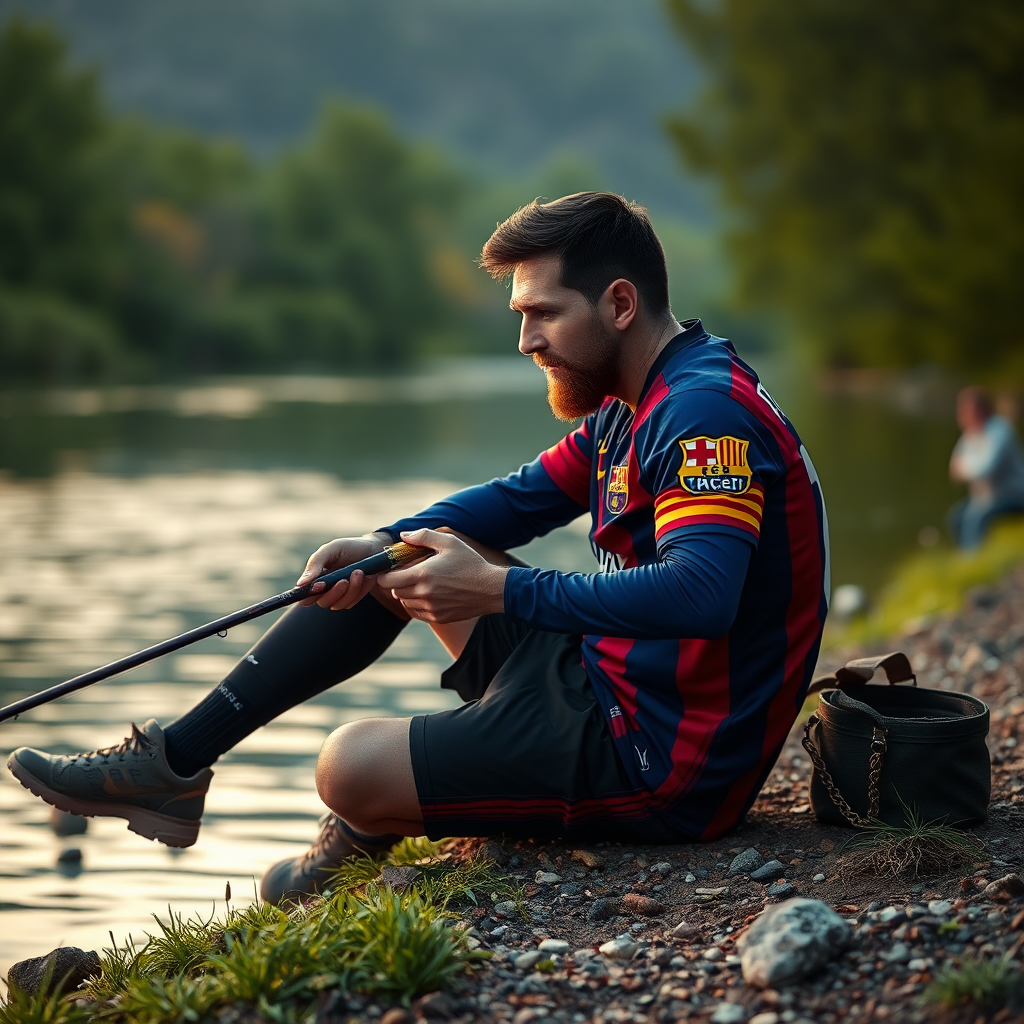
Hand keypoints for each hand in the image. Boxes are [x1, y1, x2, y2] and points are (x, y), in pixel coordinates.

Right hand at [297, 534, 386, 610]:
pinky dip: (360, 589)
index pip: (304, 595)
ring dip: (350, 590)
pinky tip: (365, 576)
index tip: (320, 585)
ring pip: (339, 604)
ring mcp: (339, 595)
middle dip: (335, 592)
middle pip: (323, 602)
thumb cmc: (349, 547)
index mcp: (315, 577)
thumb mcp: (331, 549)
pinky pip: (352, 602)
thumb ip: (315, 564)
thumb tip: (300, 584)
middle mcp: (324, 590)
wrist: (374, 549)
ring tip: (359, 571)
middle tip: (344, 580)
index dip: (309, 594)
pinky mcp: (353, 598)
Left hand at [377, 528, 508, 622]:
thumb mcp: (449, 543)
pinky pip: (416, 612)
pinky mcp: (438, 617)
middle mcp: (424, 594)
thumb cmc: (470, 563)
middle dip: (396, 582)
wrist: (491, 589)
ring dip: (407, 593)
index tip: (389, 568)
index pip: (387, 579)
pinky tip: (429, 594)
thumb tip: (403, 536)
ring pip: (404, 603)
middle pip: (394, 591)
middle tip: (406, 573)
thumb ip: (423, 536)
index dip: (384, 574)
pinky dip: (417, 604)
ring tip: (420, 583)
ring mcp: (430, 608)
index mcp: (423, 574)